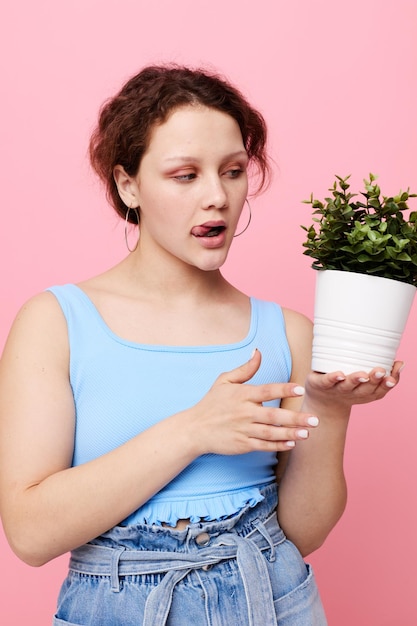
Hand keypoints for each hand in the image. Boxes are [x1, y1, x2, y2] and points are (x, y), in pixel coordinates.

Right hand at [188, 349, 318, 455]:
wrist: (195, 429)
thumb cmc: (211, 403)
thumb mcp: (224, 381)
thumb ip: (245, 369)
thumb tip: (258, 352)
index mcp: (242, 395)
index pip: (266, 391)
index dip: (283, 390)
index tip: (300, 389)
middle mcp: (244, 413)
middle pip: (273, 416)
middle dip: (295, 418)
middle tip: (314, 419)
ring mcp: (243, 430)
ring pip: (271, 433)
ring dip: (290, 433)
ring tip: (308, 433)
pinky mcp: (242, 444)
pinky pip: (263, 445)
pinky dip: (278, 445)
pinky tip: (291, 443)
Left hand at [304, 361, 402, 413]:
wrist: (322, 402)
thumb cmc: (348, 387)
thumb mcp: (367, 383)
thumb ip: (384, 373)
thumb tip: (401, 363)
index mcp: (365, 393)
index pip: (379, 391)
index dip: (387, 385)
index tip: (392, 378)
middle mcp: (352, 393)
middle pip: (365, 388)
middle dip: (374, 380)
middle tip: (380, 372)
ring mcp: (337, 389)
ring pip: (347, 385)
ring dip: (355, 380)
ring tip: (363, 375)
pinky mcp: (321, 384)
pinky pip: (327, 381)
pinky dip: (333, 378)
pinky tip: (339, 374)